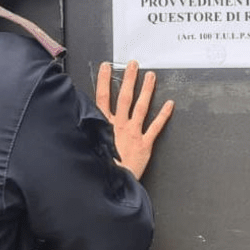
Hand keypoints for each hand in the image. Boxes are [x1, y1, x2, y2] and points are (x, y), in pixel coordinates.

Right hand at [95, 61, 174, 179]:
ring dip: (147, 90)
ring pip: (141, 107)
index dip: (104, 81)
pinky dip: (164, 115)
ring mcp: (133, 134)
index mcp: (103, 126)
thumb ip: (88, 131)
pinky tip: (170, 104)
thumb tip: (79, 119)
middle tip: (134, 65)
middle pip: (125, 97)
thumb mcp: (87, 146)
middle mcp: (119, 126)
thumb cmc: (99, 168)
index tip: (106, 67)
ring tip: (151, 76)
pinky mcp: (144, 145)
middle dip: (129, 79)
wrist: (111, 184)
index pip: (103, 98)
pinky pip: (156, 127)